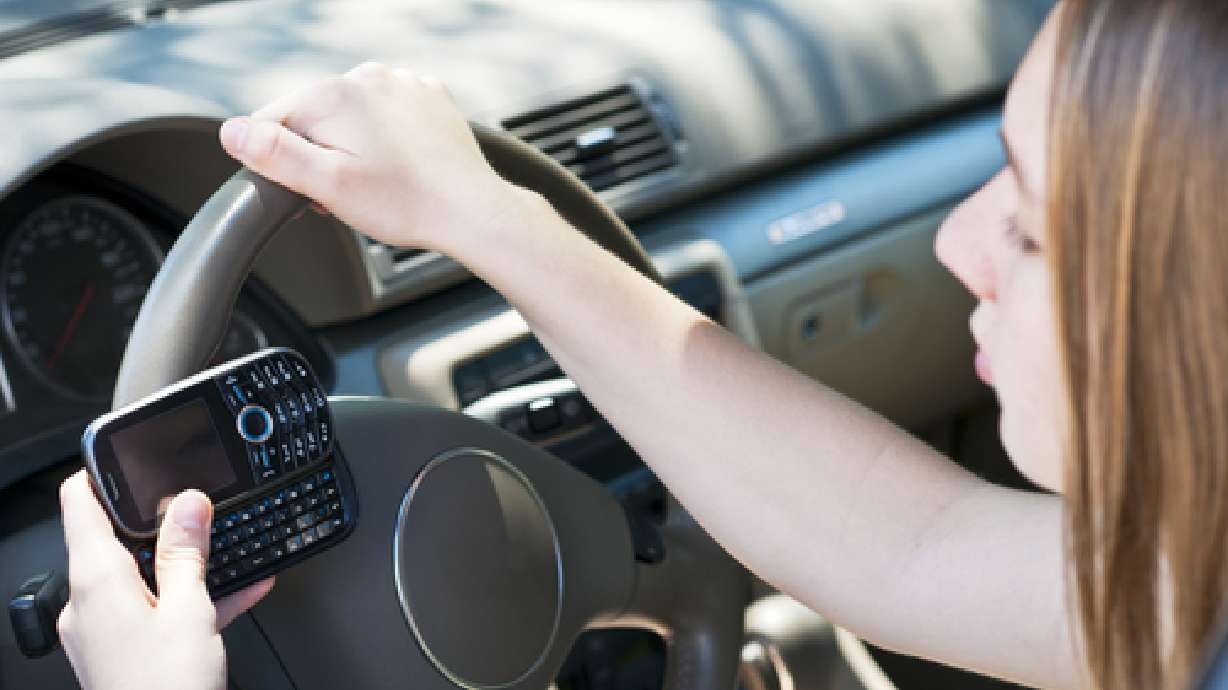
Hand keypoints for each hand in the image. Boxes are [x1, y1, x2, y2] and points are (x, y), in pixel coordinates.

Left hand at [57, 471, 273, 689]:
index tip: (129, 453)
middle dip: (161, 521)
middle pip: (115, 539)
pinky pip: (157, 608)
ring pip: (143, 575)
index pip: (79, 504)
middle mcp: (88, 602)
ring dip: (184, 561)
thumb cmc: (165, 689)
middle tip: (200, 504)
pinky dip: (191, 596)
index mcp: (95, 581)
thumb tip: (187, 503)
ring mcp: (103, 630)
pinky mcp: (123, 652)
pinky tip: (239, 589)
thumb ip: (186, 552)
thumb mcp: (188, 609)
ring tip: (230, 548)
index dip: (102, 473)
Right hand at [218, 63, 531, 252]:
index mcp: (332, 94)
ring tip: (378, 184)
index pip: (271, 121)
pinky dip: (386, 140)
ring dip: (352, 148)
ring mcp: (401, 84)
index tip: (305, 192)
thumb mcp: (327, 186)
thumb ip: (274, 155)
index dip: (279, 163)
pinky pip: (388, 116)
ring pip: (351, 117)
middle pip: (312, 118)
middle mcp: (366, 77)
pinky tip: (400, 169)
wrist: (472, 210)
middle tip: (347, 195)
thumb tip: (232, 132)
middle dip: (319, 157)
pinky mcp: (428, 98)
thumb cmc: (405, 203)